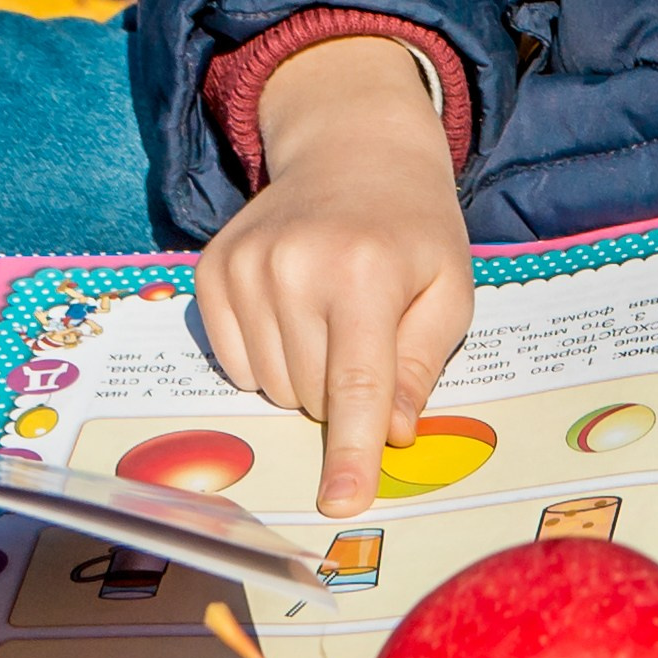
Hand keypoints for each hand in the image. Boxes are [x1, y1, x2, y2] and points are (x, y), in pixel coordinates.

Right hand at [194, 37, 474, 517]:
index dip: (350, 451)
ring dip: (306, 377)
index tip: (341, 504)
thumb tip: (392, 434)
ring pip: (271, 387)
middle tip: (368, 331)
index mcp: (365, 272)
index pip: (355, 385)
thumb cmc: (414, 230)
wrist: (353, 152)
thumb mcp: (448, 291)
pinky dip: (269, 359)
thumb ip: (420, 365)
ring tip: (333, 315)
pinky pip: (236, 365)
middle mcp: (294, 267)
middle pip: (311, 396)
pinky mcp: (210, 271)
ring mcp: (243, 268)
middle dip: (343, 393)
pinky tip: (295, 311)